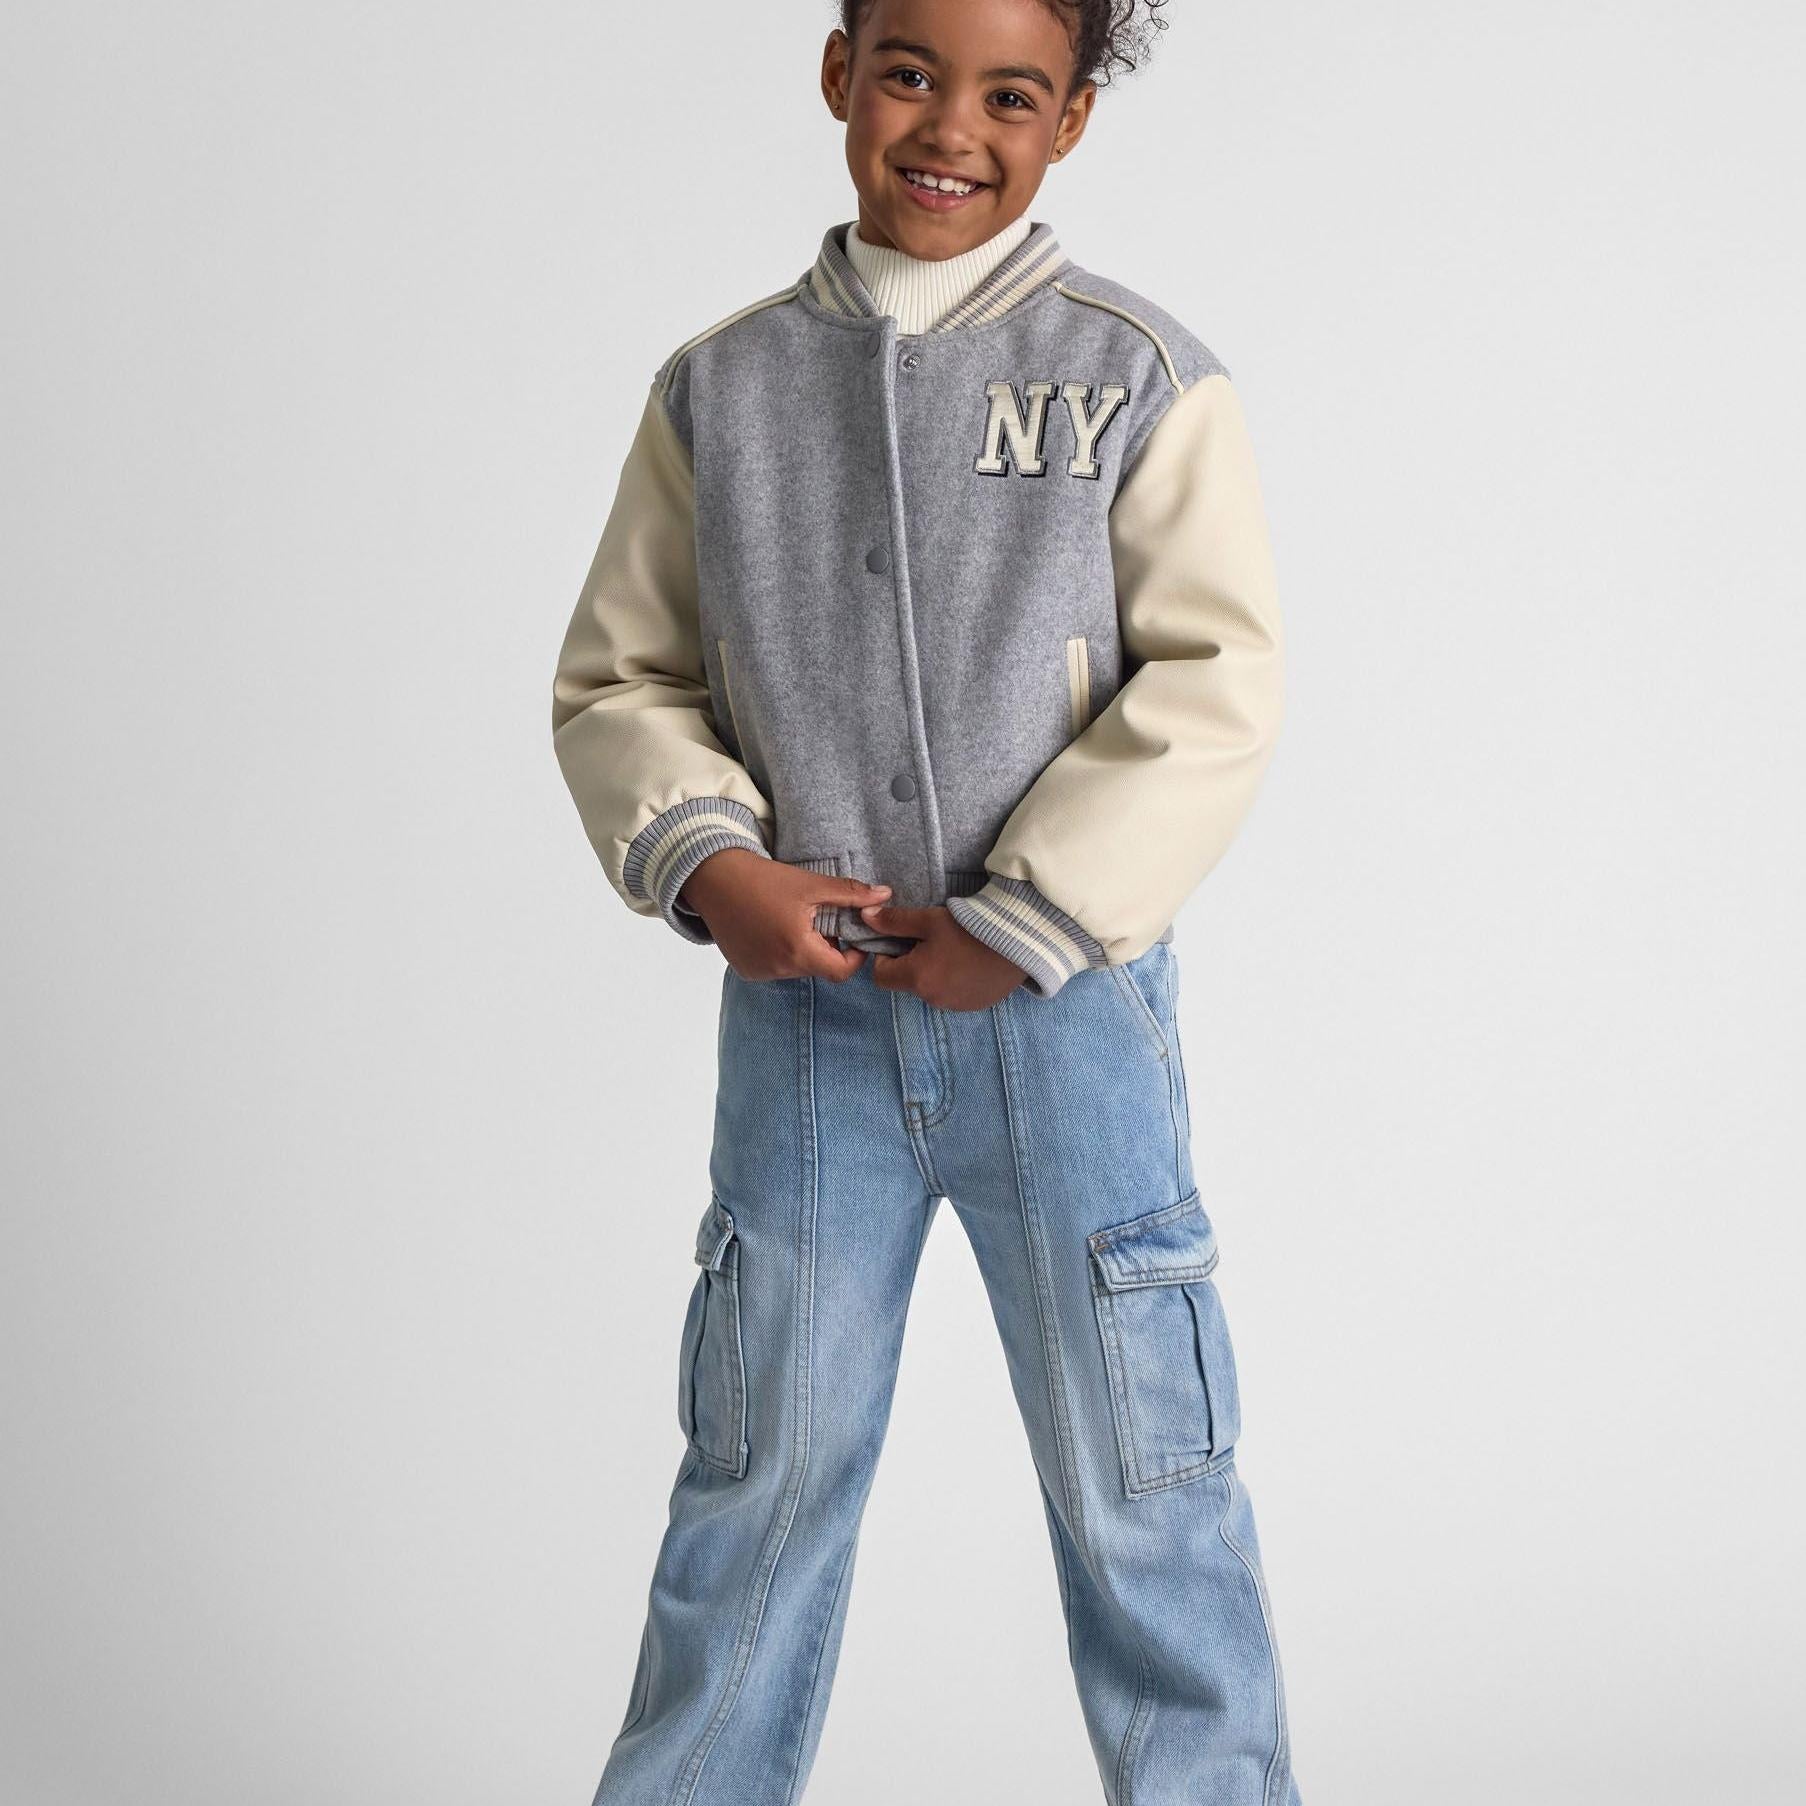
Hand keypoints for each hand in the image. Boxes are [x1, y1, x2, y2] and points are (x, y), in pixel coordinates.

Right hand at [679, 848, 890, 981]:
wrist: (714, 879)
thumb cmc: (763, 879)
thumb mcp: (811, 884)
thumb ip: (850, 894)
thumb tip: (885, 895)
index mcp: (798, 950)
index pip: (841, 971)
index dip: (854, 955)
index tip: (851, 934)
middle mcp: (778, 968)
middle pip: (819, 969)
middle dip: (827, 948)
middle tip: (819, 920)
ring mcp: (759, 972)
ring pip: (797, 969)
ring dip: (803, 950)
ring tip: (791, 921)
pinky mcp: (745, 970)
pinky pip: (775, 968)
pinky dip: (781, 953)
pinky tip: (771, 928)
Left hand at [858, 902, 1025, 1008]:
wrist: (1020, 941)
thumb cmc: (970, 927)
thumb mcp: (929, 920)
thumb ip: (894, 921)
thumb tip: (865, 916)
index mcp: (917, 978)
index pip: (880, 977)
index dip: (885, 957)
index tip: (902, 940)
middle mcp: (932, 999)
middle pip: (906, 983)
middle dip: (911, 963)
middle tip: (931, 940)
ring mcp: (955, 1005)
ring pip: (930, 990)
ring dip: (933, 973)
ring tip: (954, 949)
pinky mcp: (975, 1005)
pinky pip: (953, 996)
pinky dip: (954, 981)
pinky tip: (970, 962)